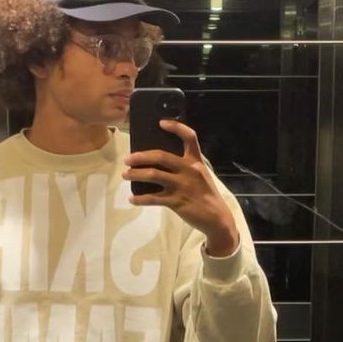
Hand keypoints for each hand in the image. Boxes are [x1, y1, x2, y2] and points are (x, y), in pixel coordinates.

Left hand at [124, 120, 239, 255]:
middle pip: (161, 156)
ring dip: (136, 174)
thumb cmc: (205, 195)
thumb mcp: (201, 175)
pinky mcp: (177, 202)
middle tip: (128, 159)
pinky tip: (132, 199)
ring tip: (125, 175)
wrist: (217, 218)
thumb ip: (186, 167)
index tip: (161, 123)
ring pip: (153, 175)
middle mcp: (189, 170)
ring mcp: (182, 186)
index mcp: (196, 162)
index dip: (176, 127)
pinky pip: (153, 198)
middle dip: (141, 157)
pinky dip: (140, 199)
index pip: (189, 137)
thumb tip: (159, 163)